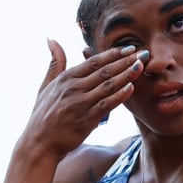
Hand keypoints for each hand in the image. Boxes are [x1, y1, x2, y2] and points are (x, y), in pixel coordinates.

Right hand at [23, 40, 145, 157]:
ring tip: (140, 67)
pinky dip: (119, 96)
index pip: (94, 62)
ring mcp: (81, 103)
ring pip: (108, 85)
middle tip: (143, 54)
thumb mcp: (45, 85)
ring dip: (126, 75)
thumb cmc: (43, 115)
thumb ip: (55, 63)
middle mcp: (74, 88)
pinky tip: (131, 88)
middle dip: (125, 61)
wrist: (39, 143)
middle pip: (105, 71)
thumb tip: (52, 39)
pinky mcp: (87, 120)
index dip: (113, 54)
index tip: (129, 48)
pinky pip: (106, 105)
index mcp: (66, 78)